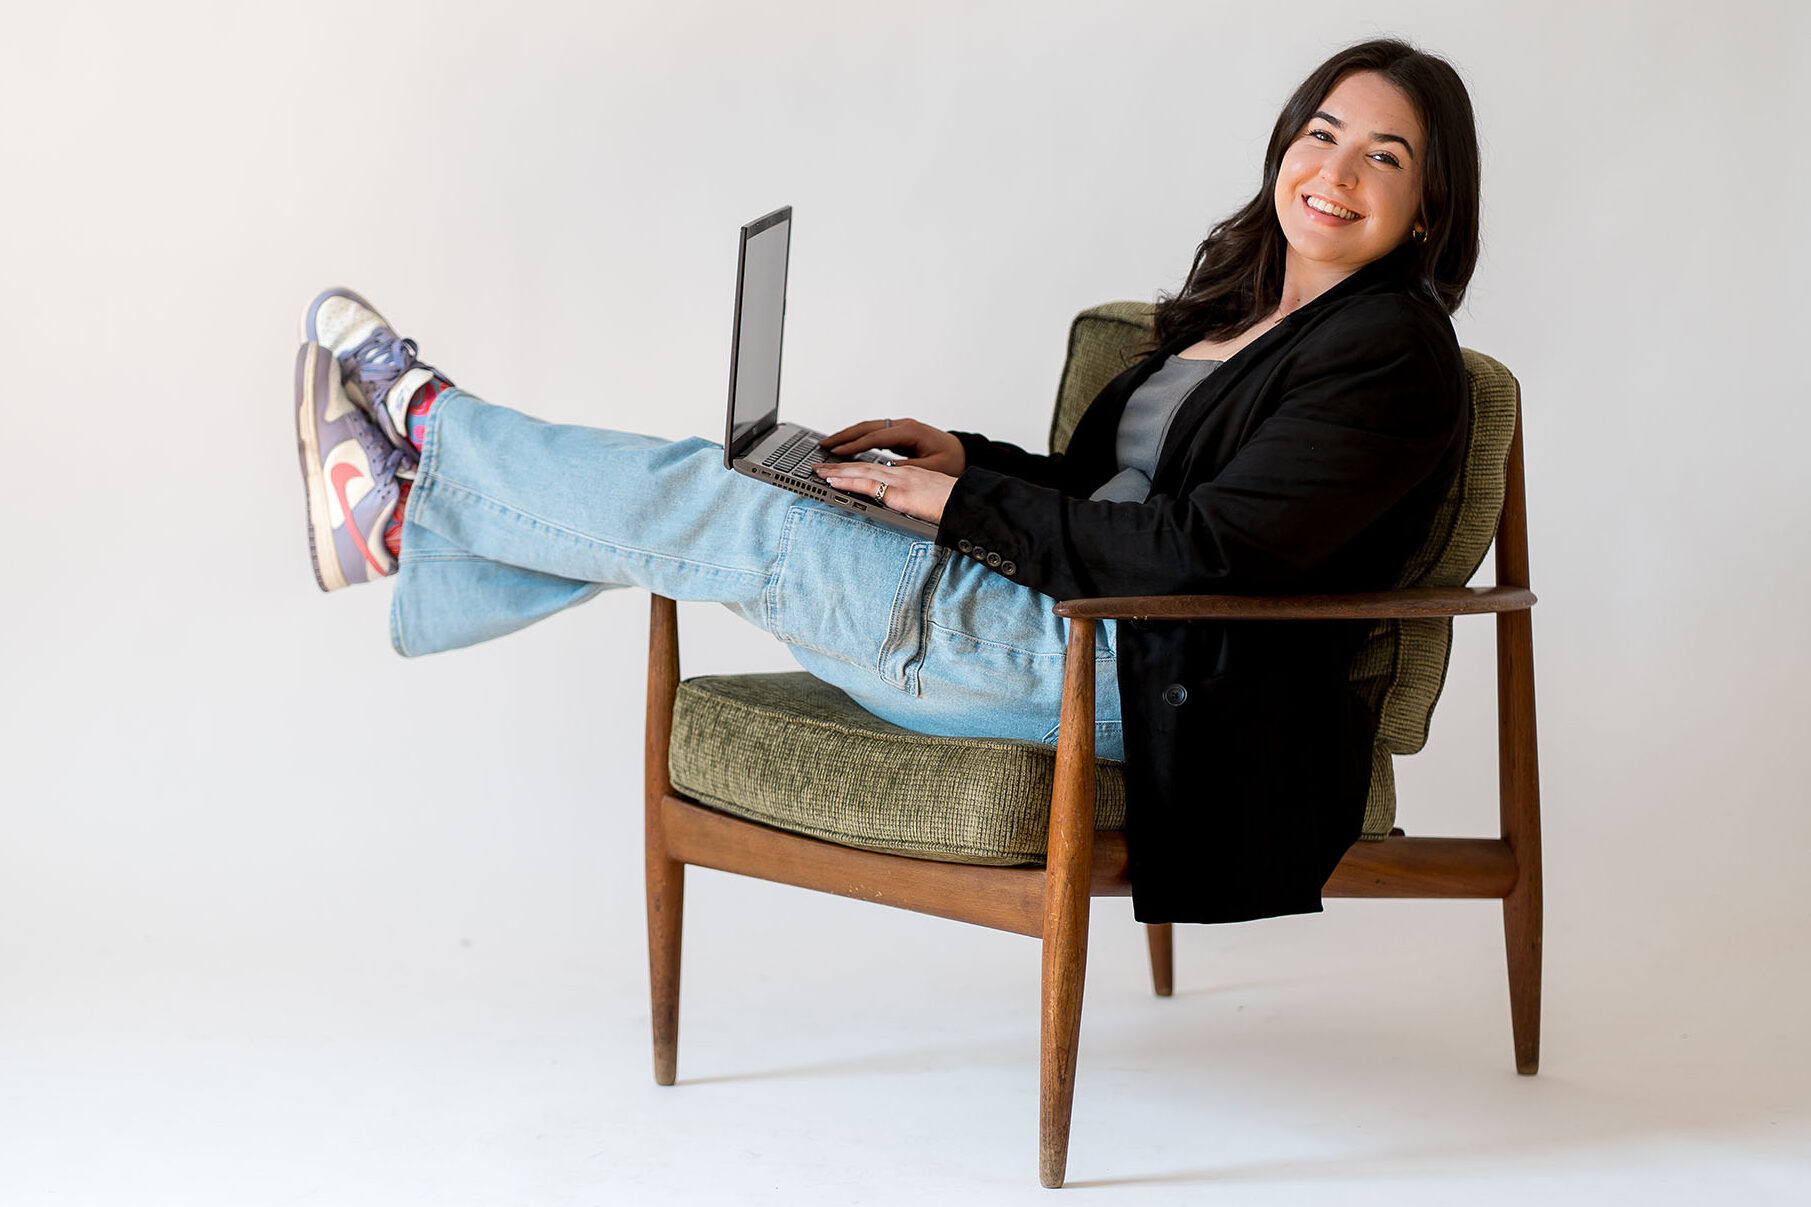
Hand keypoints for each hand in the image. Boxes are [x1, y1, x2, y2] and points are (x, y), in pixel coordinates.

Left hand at [814, 461, 956, 525]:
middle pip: (865, 466)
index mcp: (911, 476)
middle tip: (820, 466)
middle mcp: (903, 473)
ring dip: (838, 471)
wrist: (971, 503)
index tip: (842, 469)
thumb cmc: (957, 506)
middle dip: (841, 466)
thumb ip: (916, 504)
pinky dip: (848, 480)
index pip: (878, 469)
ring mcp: (900, 480)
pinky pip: (867, 483)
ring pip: (861, 471)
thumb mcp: (932, 502)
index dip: (858, 469)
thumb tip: (907, 511)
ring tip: (819, 471)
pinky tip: (833, 481)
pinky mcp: (899, 491)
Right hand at [818, 417, 965, 475]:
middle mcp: (902, 425)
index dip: (854, 446)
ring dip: (847, 436)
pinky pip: (873, 434)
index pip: (875, 437)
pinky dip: (857, 439)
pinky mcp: (899, 434)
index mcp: (909, 431)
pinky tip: (847, 447)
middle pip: (866, 427)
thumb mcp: (931, 468)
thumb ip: (907, 468)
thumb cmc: (951, 461)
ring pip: (868, 428)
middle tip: (823, 446)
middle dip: (843, 436)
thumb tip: (883, 470)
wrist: (963, 452)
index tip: (837, 453)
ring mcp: (900, 428)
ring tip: (829, 445)